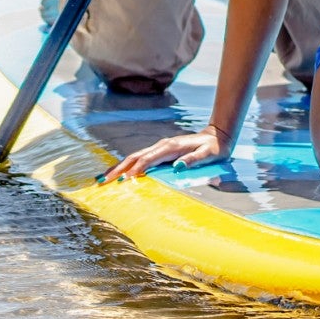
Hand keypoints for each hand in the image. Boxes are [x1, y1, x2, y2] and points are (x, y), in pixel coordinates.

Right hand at [99, 125, 231, 182]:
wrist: (217, 137)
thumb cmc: (213, 149)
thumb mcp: (208, 154)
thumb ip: (194, 160)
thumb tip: (177, 167)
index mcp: (170, 147)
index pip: (148, 159)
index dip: (135, 170)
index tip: (123, 181)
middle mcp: (161, 146)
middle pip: (135, 157)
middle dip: (118, 169)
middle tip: (102, 181)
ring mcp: (159, 148)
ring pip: (134, 157)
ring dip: (118, 167)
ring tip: (103, 178)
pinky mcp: (159, 151)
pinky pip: (139, 158)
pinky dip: (126, 165)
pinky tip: (119, 173)